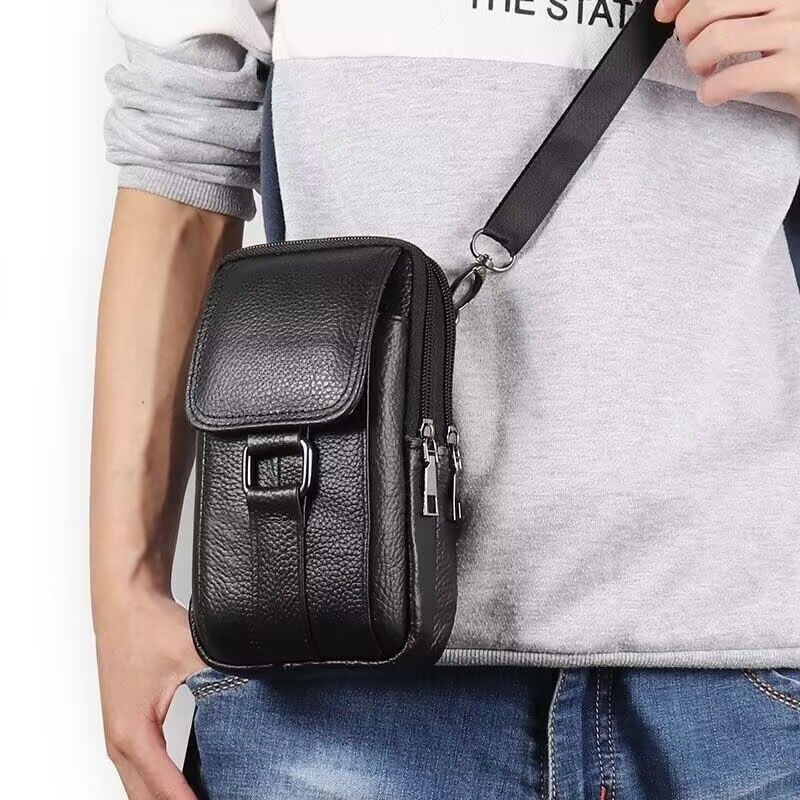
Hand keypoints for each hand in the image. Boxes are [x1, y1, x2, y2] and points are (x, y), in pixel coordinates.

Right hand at [96, 591, 205, 798]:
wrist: (124, 601)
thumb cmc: (147, 625)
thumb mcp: (193, 653)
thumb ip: (225, 676)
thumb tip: (257, 688)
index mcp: (133, 731)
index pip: (164, 787)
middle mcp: (119, 741)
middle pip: (145, 799)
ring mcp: (117, 736)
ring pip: (138, 789)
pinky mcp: (122, 726)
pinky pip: (138, 772)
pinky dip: (157, 787)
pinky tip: (182, 790)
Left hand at [654, 0, 799, 105]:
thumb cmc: (799, 50)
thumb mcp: (772, 16)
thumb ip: (736, 7)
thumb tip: (678, 8)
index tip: (666, 12)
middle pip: (710, 4)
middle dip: (687, 32)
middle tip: (694, 50)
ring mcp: (796, 32)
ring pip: (718, 37)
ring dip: (697, 60)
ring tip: (705, 71)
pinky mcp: (796, 70)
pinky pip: (737, 76)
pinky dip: (713, 90)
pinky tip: (713, 94)